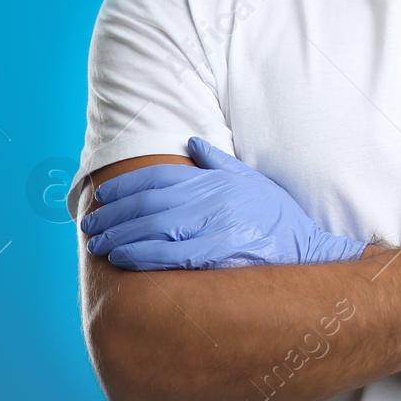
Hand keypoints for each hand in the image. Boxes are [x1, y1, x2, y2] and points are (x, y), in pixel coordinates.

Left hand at [79, 137, 367, 270]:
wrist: (311, 252)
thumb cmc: (280, 220)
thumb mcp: (254, 182)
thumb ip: (220, 162)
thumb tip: (192, 142)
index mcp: (218, 179)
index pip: (162, 177)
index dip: (127, 185)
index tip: (102, 195)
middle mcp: (216, 198)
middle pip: (151, 203)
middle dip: (115, 214)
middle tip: (89, 224)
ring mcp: (218, 225)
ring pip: (156, 228)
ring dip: (120, 236)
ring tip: (98, 245)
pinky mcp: (221, 253)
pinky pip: (172, 254)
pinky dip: (143, 255)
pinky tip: (123, 258)